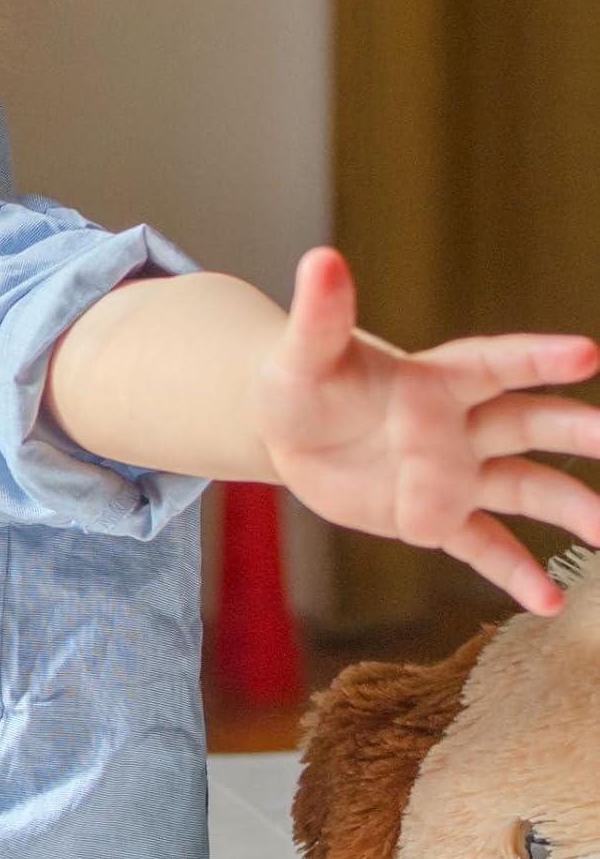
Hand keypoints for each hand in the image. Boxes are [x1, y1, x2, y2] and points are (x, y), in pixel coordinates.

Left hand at [255, 247, 599, 614]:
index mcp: (431, 380)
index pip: (492, 364)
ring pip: (521, 487)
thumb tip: (321, 257)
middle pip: (527, 424)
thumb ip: (321, 314)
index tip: (585, 352)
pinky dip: (513, 572)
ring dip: (567, 507)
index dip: (535, 357)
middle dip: (576, 430)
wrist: (289, 432)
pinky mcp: (432, 517)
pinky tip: (548, 600)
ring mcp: (450, 473)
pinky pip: (481, 545)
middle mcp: (455, 426)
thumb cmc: (300, 382)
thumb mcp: (304, 353)